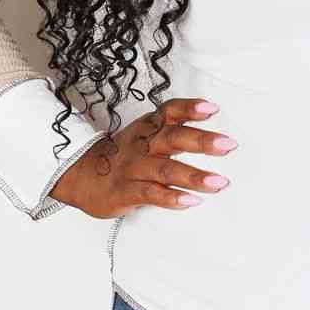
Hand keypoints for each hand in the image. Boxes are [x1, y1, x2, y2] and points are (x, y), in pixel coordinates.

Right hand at [48, 96, 237, 218]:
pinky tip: (191, 201)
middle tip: (228, 145)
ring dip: (194, 176)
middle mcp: (142, 145)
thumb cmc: (124, 155)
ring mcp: (134, 169)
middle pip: (172, 138)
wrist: (81, 176)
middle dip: (202, 141)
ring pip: (165, 170)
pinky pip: (151, 194)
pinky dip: (172, 198)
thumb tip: (213, 130)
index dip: (189, 109)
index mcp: (148, 128)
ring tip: (219, 183)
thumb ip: (173, 130)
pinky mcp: (126, 192)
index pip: (169, 112)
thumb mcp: (144, 135)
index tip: (211, 109)